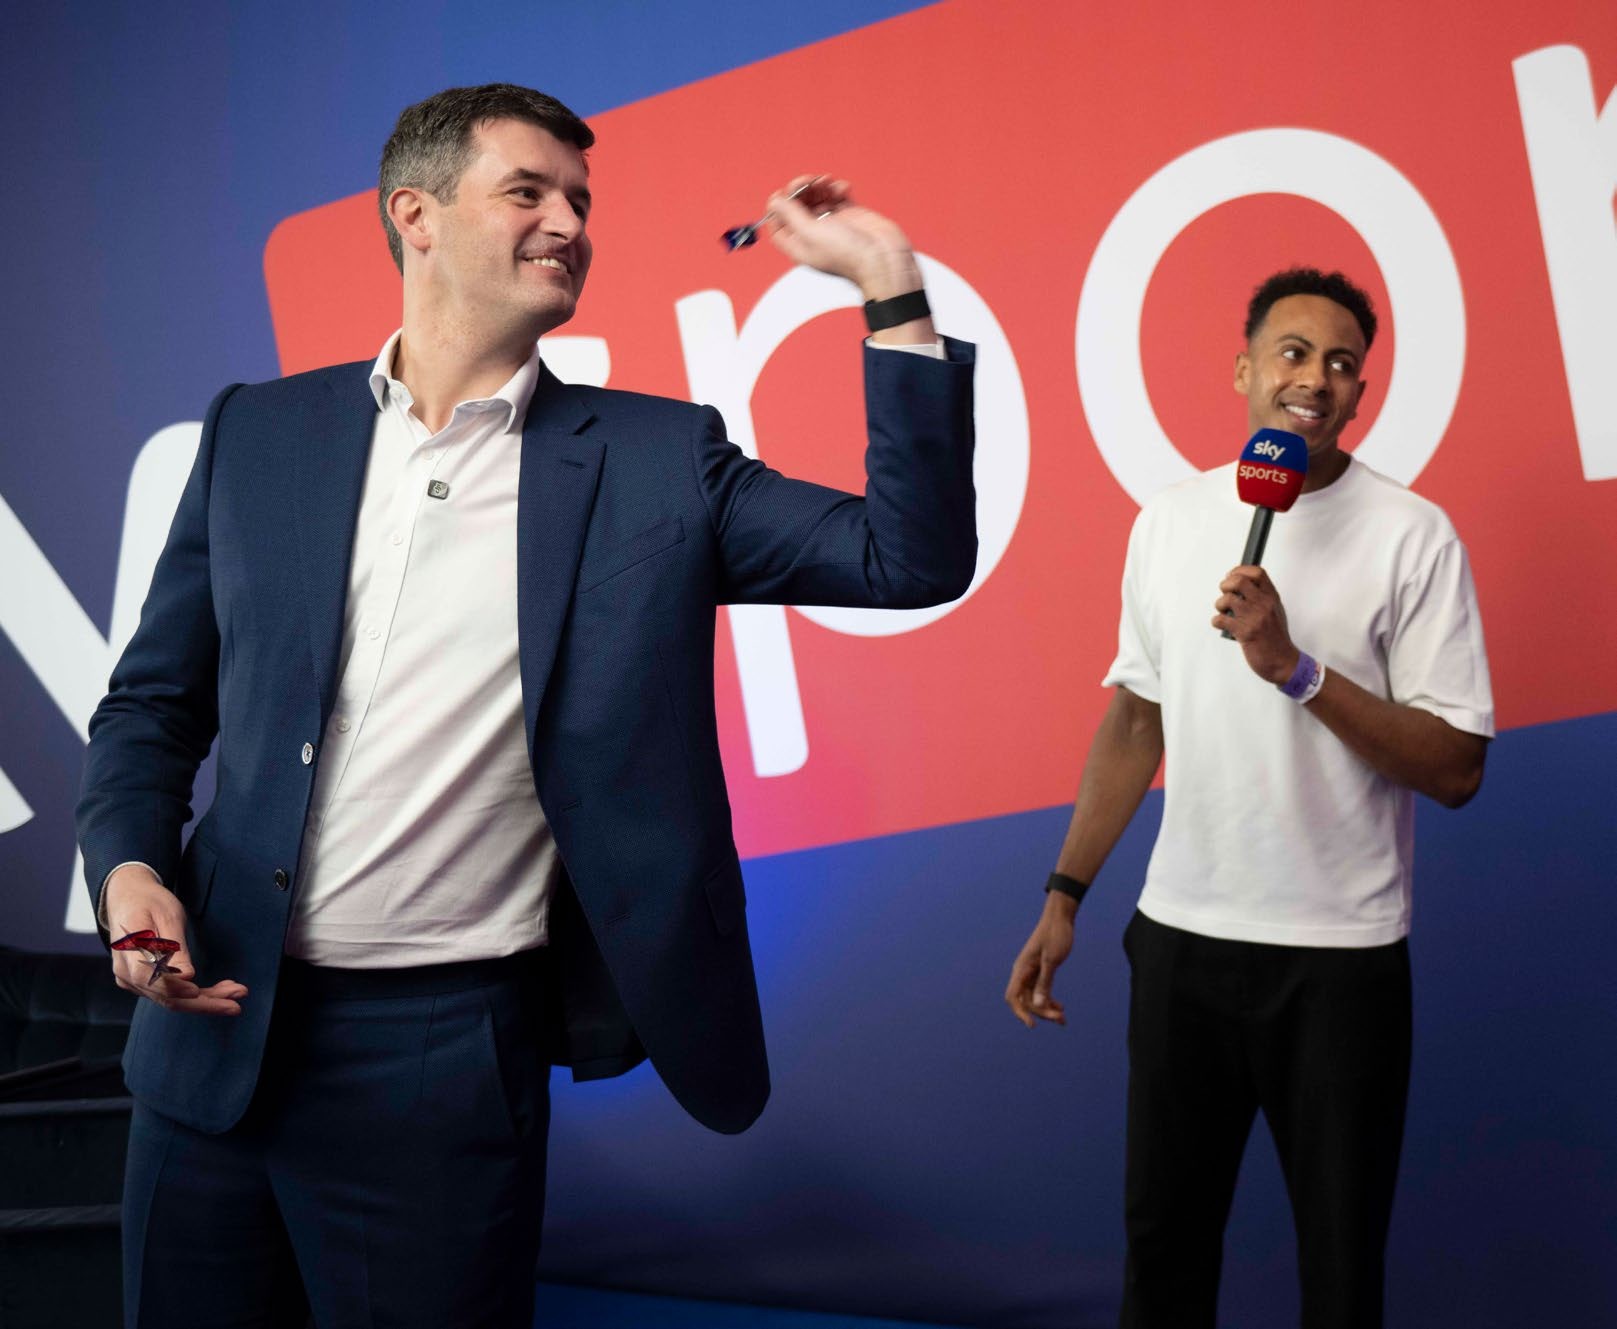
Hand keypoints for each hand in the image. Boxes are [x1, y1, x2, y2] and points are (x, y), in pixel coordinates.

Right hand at [104, 864, 245, 1015]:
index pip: (148, 978)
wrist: (128, 900)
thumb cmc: (150, 903)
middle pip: (166, 997)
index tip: (196, 990)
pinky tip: (221, 991)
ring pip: (172, 999)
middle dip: (203, 1003)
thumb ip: (174, 946)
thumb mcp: (167, 916)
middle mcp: (126, 973)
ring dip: (206, 1000)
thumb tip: (187, 976)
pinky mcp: (144, 983)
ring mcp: (133, 981)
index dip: (173, 987)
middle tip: (235, 1005)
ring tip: (237, 993)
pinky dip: (197, 995)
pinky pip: (171, 994)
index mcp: (128, 951)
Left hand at [763, 175, 924, 301]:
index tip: (783, 194)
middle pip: (797, 207)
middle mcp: (814, 235)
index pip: (778, 225)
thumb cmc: (848, 253)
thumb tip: (774, 200)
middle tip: (808, 181)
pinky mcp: (851, 215)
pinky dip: (838, 188)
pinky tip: (844, 188)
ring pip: (818, 198)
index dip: (777, 208)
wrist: (883, 258)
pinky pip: (838, 196)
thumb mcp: (811, 232)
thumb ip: (790, 215)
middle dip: (800, 190)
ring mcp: (834, 224)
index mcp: (800, 245)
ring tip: (828, 182)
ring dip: (820, 186)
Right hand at [1005, 893, 1076, 1028]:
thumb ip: (1045, 982)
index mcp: (1021, 969)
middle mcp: (1023, 973)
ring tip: (1063, 1018)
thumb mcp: (1051, 960)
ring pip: (1035, 998)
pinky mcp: (1041, 971)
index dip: (1020, 1013)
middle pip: (1027, 1000)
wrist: (1060, 918)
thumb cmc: (1055, 935)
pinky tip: (1061, 1007)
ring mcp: (1032, 973)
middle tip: (1061, 1018)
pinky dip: (1050, 1000)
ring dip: (1047, 1009)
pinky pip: (1042, 991)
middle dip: (1042, 1012)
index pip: (1013, 997)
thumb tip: (1039, 1004)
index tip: (1032, 1024)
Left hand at [1211, 564, 1298, 683]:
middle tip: (1225, 593)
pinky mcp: (1244, 633)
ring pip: (1227, 599)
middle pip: (1238, 581)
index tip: (1232, 575)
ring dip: (1220, 605)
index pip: (1257, 572)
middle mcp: (1263, 605)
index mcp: (1272, 598)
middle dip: (1225, 585)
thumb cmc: (1276, 638)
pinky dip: (1217, 622)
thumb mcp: (1275, 611)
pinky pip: (1220, 620)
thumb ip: (1262, 597)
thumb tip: (1241, 585)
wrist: (1283, 661)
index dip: (1240, 570)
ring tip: (1224, 612)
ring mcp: (1254, 618)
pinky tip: (1222, 625)